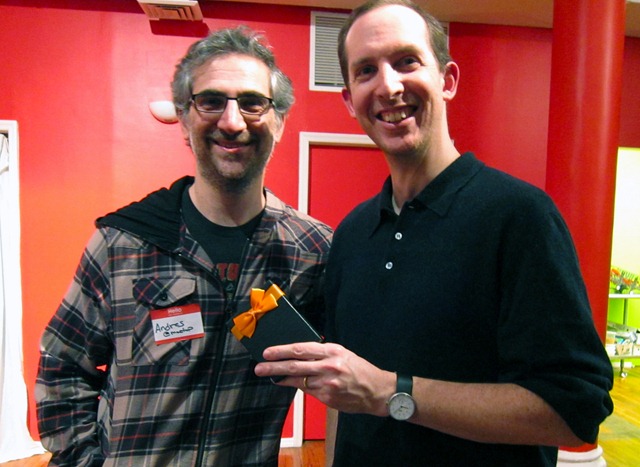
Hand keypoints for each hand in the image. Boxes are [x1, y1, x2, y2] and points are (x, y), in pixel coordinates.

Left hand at [254, 342, 394, 416]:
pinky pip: (308, 392)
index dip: (282, 351)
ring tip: (271, 376)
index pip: (301, 349)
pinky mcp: (327, 398)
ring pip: (298, 380)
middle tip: (259, 368)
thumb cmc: (360, 370)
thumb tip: (299, 354)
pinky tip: (291, 384)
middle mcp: (328, 366)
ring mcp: (327, 384)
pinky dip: (298, 387)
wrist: (377, 391)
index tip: (268, 352)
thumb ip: (322, 353)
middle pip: (294, 366)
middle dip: (273, 367)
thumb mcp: (343, 354)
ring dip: (283, 379)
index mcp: (332, 351)